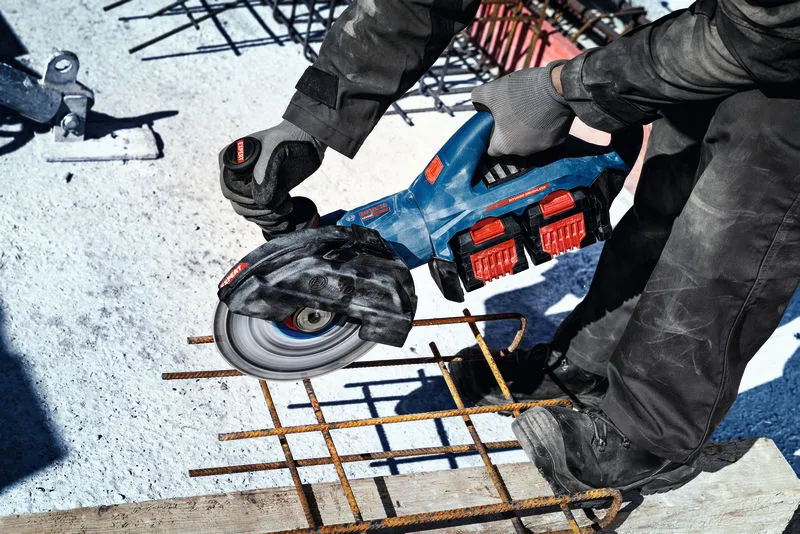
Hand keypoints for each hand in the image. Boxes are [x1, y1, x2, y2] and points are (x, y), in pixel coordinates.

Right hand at [219, 120, 325, 234]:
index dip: (249, 198)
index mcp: (230, 161)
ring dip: (270, 218)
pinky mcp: (263, 196)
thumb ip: (265, 172)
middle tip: (284, 204)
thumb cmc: (290, 138)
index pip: (230, 190)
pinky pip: (261, 218)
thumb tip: (259, 201)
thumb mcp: (276, 149)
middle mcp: (235, 176)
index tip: (273, 195)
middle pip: (240, 206)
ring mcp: (249, 188)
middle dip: (262, 211)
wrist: (308, 142)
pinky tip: (287, 215)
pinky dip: (273, 223)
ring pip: (250, 215)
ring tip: (288, 207)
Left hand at [472, 60, 573, 156]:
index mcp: (503, 146)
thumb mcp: (491, 91)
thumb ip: (477, 99)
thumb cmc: (520, 92)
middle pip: (511, 145)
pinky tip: (544, 112)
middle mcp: (521, 153)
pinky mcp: (557, 141)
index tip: (494, 123)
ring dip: (527, 130)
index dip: (491, 135)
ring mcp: (541, 148)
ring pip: (529, 142)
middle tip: (512, 112)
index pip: (491, 148)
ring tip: (529, 110)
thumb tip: (476, 103)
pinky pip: (546, 136)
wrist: (558, 87)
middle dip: (510, 131)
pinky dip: (543, 127)